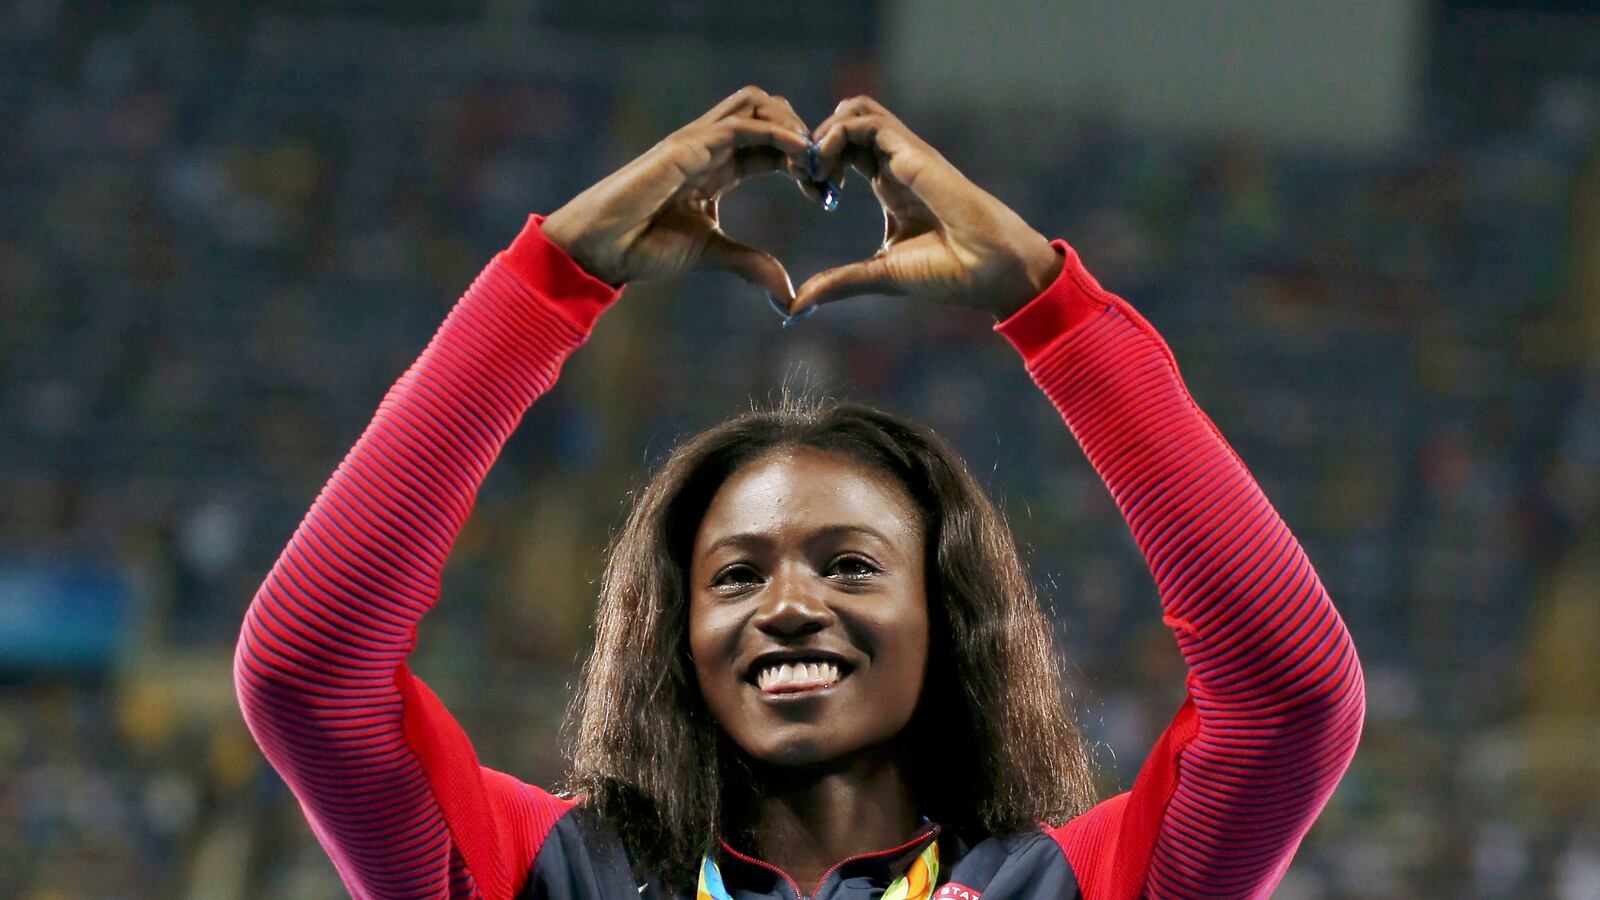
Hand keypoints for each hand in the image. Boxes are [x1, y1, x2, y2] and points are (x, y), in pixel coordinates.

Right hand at [540, 86, 818, 302]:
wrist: (600, 248)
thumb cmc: (641, 248)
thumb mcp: (709, 254)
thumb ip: (749, 263)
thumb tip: (786, 291)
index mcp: (715, 168)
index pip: (770, 147)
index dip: (802, 163)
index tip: (826, 194)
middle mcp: (708, 146)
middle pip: (768, 110)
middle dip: (803, 133)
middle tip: (824, 173)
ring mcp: (697, 141)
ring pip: (757, 103)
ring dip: (793, 125)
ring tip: (814, 161)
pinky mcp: (688, 145)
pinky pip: (743, 124)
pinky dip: (777, 133)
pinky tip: (800, 156)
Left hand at [791, 96, 1062, 319]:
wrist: (991, 272)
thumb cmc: (949, 273)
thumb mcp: (880, 274)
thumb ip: (840, 281)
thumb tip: (798, 303)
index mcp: (891, 186)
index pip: (846, 151)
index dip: (818, 163)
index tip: (808, 192)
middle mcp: (897, 164)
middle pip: (846, 123)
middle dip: (813, 142)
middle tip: (802, 175)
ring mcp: (905, 154)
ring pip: (855, 110)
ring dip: (822, 132)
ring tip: (811, 168)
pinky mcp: (912, 152)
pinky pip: (866, 121)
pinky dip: (835, 134)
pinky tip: (826, 168)